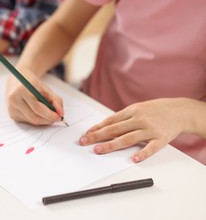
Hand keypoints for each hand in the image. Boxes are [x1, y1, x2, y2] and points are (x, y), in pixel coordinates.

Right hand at [6, 68, 63, 124]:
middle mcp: (14, 98)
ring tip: (47, 113)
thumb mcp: (45, 88)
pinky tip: (36, 112)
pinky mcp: (11, 114)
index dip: (50, 115)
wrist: (17, 80)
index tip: (59, 117)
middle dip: (48, 120)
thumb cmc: (32, 84)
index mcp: (22, 89)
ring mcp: (11, 107)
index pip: (38, 108)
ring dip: (43, 120)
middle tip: (56, 118)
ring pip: (31, 121)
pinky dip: (35, 119)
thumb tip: (61, 114)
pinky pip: (27, 121)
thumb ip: (56, 100)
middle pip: (34, 117)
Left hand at [79, 98, 203, 162]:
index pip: (110, 121)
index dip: (97, 128)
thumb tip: (105, 127)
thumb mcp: (138, 108)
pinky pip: (150, 147)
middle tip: (85, 142)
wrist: (181, 110)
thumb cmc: (156, 110)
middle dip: (97, 136)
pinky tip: (133, 159)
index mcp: (132, 111)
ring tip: (99, 150)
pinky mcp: (161, 138)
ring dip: (112, 145)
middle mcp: (139, 119)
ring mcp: (149, 129)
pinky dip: (142, 153)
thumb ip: (123, 118)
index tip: (86, 134)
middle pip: (114, 129)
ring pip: (127, 138)